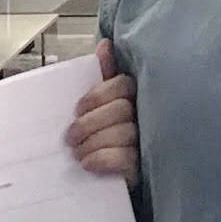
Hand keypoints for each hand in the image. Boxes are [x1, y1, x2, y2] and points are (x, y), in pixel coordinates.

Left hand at [66, 39, 138, 186]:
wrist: (112, 176)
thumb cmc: (108, 134)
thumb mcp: (103, 104)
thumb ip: (104, 76)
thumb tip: (105, 44)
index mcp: (136, 96)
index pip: (123, 85)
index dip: (98, 95)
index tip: (77, 109)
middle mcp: (148, 116)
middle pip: (121, 110)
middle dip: (90, 123)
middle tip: (70, 137)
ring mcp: (150, 142)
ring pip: (124, 134)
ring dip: (93, 143)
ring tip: (76, 153)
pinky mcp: (145, 168)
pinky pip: (126, 159)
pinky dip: (102, 160)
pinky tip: (87, 164)